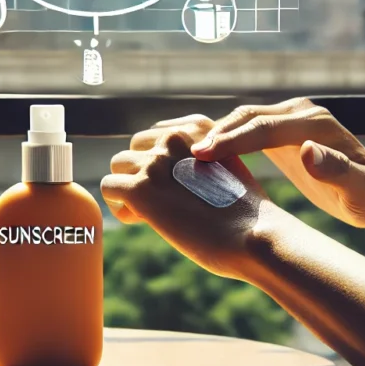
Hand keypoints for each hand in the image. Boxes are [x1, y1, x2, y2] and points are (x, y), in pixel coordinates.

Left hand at [102, 118, 276, 280]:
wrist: (255, 237)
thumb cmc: (248, 215)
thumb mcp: (228, 170)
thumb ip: (200, 161)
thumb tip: (175, 174)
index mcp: (198, 128)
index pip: (157, 135)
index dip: (162, 164)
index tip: (178, 186)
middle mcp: (174, 137)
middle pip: (134, 148)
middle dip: (141, 173)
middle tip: (162, 202)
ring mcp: (156, 162)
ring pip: (117, 165)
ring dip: (128, 189)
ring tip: (150, 213)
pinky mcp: (140, 189)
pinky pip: (109, 187)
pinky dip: (120, 206)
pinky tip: (143, 220)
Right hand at [189, 98, 364, 229]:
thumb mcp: (362, 193)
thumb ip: (338, 172)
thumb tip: (308, 151)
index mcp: (315, 125)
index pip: (264, 127)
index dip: (231, 139)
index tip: (201, 155)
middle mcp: (302, 115)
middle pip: (248, 117)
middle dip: (214, 134)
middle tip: (180, 155)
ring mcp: (292, 121)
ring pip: (243, 121)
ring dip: (214, 135)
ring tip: (182, 155)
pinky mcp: (284, 133)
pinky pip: (246, 131)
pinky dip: (224, 141)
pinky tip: (202, 159)